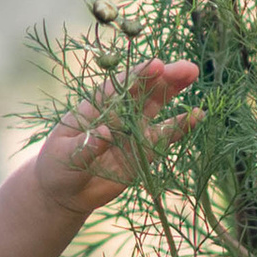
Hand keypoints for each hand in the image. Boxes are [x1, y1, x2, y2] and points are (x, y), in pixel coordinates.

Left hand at [34, 58, 201, 217]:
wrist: (67, 191)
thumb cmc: (58, 167)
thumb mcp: (66, 156)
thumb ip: (86, 146)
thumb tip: (105, 133)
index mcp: (95, 106)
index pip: (118, 86)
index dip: (138, 75)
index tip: (157, 66)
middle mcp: (118, 112)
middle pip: (142, 89)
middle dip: (164, 76)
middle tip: (187, 67)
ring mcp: (134, 129)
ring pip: (156, 104)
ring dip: (174, 90)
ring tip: (193, 75)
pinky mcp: (145, 148)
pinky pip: (166, 135)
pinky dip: (181, 126)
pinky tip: (198, 115)